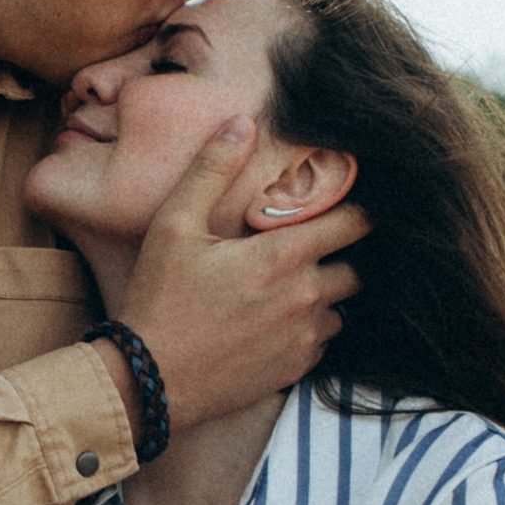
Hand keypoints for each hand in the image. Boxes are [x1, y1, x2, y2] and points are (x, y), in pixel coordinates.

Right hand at [120, 120, 367, 431]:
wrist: (148, 381)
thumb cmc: (158, 300)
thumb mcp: (173, 226)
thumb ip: (211, 171)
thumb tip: (242, 123)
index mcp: (283, 256)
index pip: (354, 222)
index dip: (356, 208)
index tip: (343, 203)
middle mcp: (305, 297)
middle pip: (355, 268)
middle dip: (338, 255)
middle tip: (307, 248)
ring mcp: (303, 338)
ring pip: (340, 307)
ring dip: (323, 294)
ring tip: (287, 287)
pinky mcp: (294, 369)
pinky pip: (322, 342)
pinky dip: (308, 329)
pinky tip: (274, 322)